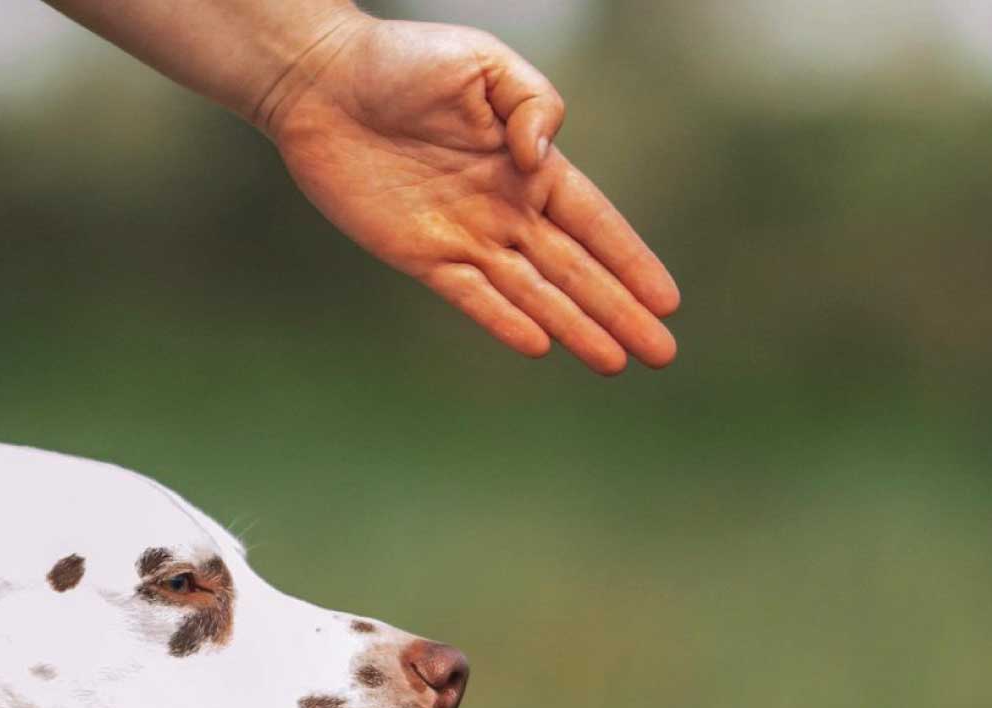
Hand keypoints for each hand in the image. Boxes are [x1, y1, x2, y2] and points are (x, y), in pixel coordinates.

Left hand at [261, 17, 678, 371]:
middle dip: (620, 311)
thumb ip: (532, 105)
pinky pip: (471, 297)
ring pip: (533, 293)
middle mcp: (504, 208)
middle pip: (575, 270)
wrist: (324, 82)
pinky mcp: (420, 254)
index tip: (667, 299)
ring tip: (615, 362)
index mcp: (528, 164)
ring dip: (576, 328)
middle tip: (661, 352)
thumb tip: (541, 159)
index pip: (594, 222)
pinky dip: (504, 321)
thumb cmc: (405, 61)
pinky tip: (540, 346)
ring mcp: (464, 236)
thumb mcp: (485, 64)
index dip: (631, 260)